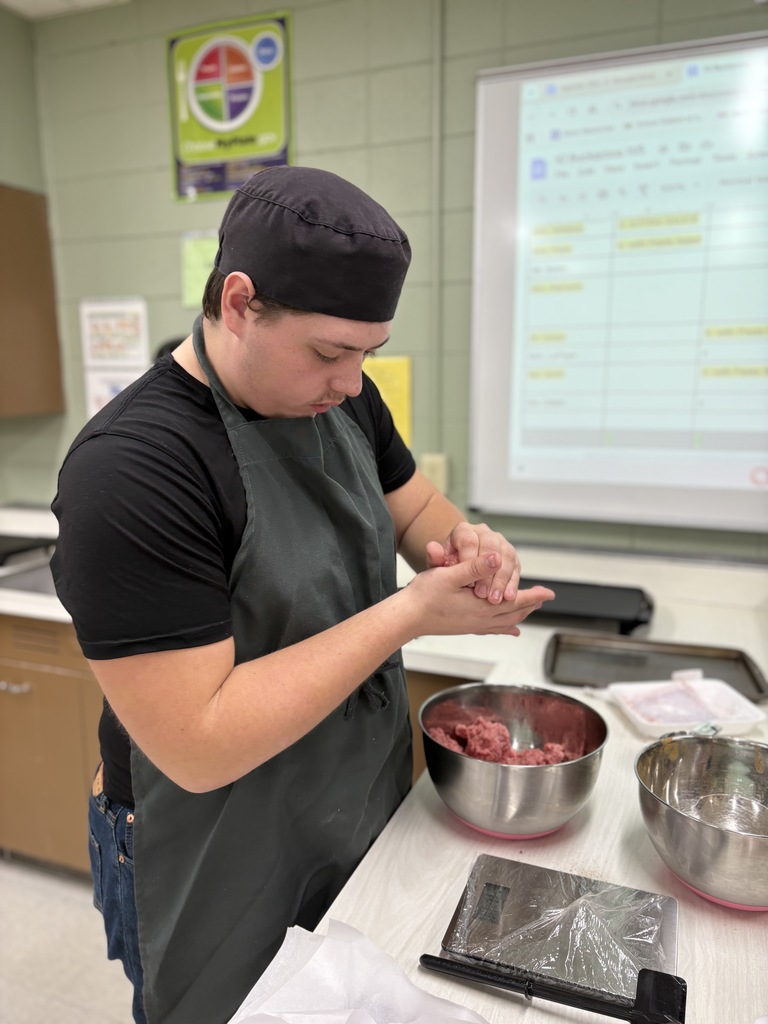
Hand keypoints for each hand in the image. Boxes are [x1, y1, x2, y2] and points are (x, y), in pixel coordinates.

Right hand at [402, 554, 553, 637]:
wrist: (407, 617)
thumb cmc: (424, 595)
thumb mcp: (449, 575)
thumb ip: (475, 567)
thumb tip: (497, 558)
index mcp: (481, 607)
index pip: (515, 600)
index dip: (533, 595)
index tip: (550, 592)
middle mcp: (481, 620)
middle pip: (514, 613)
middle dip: (530, 604)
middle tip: (544, 597)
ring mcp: (473, 626)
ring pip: (505, 622)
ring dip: (520, 614)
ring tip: (531, 609)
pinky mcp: (465, 627)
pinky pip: (493, 629)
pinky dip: (505, 628)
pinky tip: (510, 630)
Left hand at [425, 522, 521, 603]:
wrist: (456, 569)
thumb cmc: (447, 567)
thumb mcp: (438, 565)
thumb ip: (435, 558)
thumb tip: (432, 547)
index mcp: (464, 531)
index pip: (469, 542)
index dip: (470, 563)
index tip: (467, 584)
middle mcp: (484, 532)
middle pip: (491, 547)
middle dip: (488, 573)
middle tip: (484, 595)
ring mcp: (499, 541)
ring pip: (507, 557)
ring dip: (503, 580)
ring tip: (496, 599)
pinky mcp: (510, 554)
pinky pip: (516, 566)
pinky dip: (513, 583)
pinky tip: (508, 597)